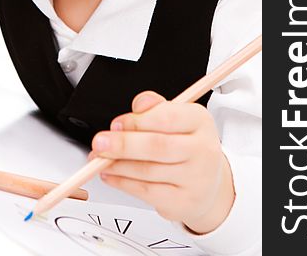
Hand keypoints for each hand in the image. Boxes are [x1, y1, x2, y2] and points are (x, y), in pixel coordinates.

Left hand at [90, 91, 234, 233]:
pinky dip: (122, 182)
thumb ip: (154, 107)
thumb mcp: (176, 118)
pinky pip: (146, 191)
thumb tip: (139, 105)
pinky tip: (111, 175)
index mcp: (199, 121)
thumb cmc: (185, 145)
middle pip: (157, 146)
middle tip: (100, 143)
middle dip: (123, 144)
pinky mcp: (183, 202)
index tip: (115, 124)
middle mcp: (203, 149)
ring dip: (117, 164)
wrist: (207, 184)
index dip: (137, 120)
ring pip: (147, 170)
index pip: (167, 117)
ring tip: (100, 159)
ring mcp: (196, 178)